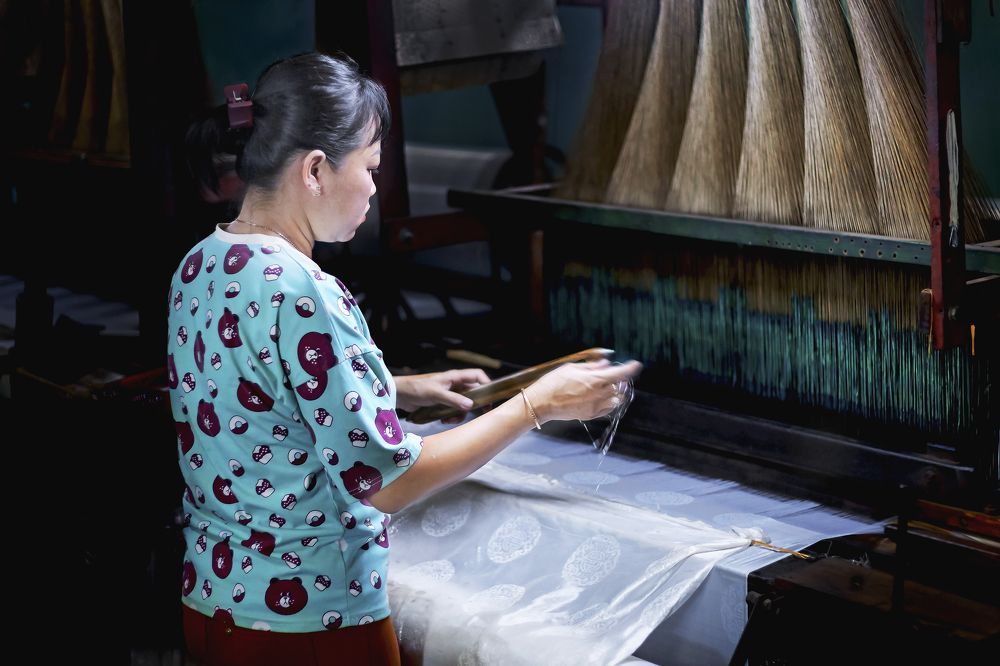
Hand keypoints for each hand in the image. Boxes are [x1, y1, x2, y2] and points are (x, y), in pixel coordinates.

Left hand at [395, 368, 491, 420]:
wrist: (399, 395)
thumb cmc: (417, 389)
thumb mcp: (435, 394)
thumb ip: (453, 399)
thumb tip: (471, 406)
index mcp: (454, 377)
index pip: (477, 375)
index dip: (486, 383)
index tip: (491, 396)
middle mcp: (454, 384)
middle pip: (473, 392)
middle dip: (475, 403)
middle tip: (481, 414)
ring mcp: (449, 394)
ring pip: (464, 404)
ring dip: (461, 413)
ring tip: (450, 419)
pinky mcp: (443, 403)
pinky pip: (454, 410)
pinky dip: (452, 416)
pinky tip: (443, 419)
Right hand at [522, 359, 641, 423]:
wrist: (541, 403)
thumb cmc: (553, 382)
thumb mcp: (571, 368)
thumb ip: (591, 367)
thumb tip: (605, 364)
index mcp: (594, 380)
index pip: (620, 374)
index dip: (631, 368)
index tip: (636, 364)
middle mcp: (598, 394)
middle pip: (619, 387)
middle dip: (618, 380)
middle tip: (612, 375)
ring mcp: (595, 406)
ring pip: (616, 400)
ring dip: (614, 392)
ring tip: (605, 387)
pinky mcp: (590, 415)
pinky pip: (607, 409)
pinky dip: (608, 402)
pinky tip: (600, 397)